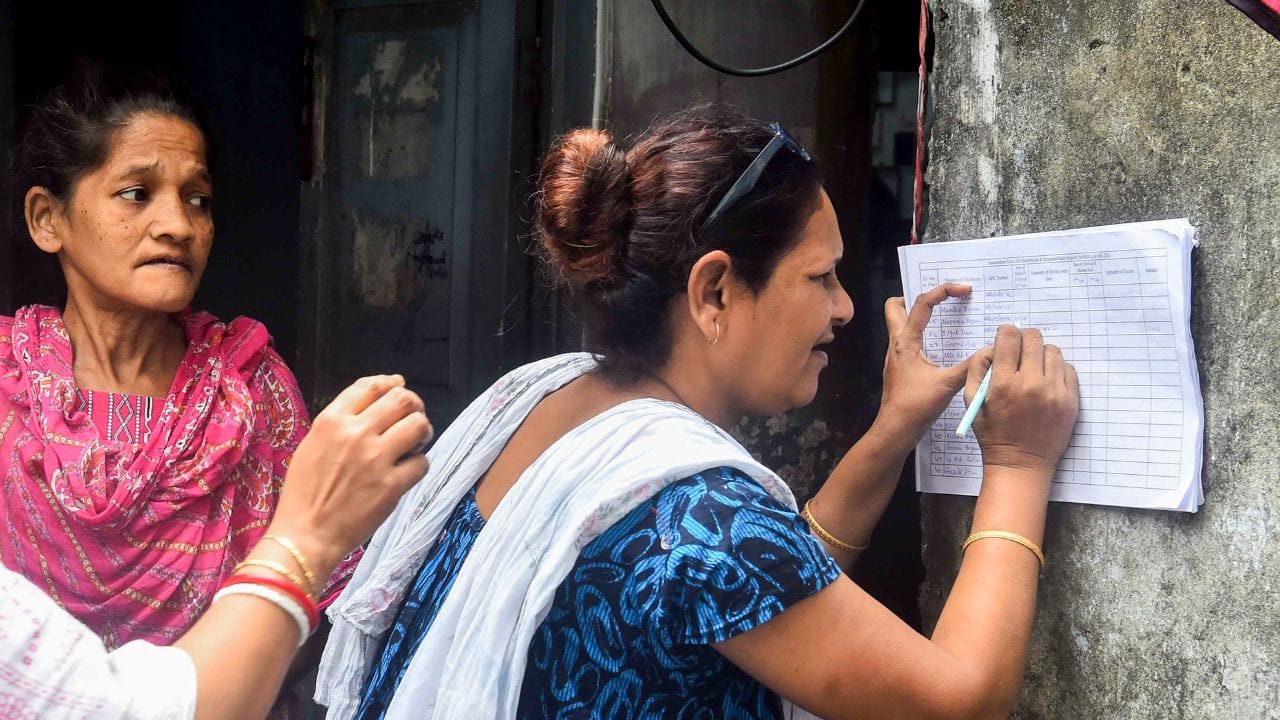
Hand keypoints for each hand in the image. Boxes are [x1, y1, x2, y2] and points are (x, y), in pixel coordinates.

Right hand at [268, 375, 432, 575]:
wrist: (305, 535)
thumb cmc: (304, 493)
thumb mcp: (313, 445)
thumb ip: (341, 423)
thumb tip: (374, 405)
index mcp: (331, 421)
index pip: (371, 386)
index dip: (391, 383)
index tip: (399, 387)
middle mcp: (355, 434)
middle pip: (402, 399)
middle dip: (414, 405)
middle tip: (412, 418)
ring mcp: (376, 459)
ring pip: (419, 425)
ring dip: (422, 431)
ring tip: (415, 442)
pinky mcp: (392, 486)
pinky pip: (422, 463)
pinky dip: (419, 465)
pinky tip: (408, 471)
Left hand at [877, 283, 975, 445]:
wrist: (895, 430)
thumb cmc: (915, 406)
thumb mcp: (947, 384)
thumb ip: (971, 366)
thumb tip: (993, 351)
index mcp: (906, 341)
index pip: (922, 304)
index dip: (943, 290)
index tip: (964, 289)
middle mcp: (897, 344)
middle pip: (895, 307)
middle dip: (916, 298)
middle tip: (941, 300)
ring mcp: (897, 356)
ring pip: (901, 324)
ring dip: (920, 317)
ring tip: (946, 318)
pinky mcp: (901, 368)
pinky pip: (909, 342)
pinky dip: (924, 336)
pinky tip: (942, 347)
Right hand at [965, 325, 1078, 473]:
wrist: (1021, 463)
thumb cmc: (993, 433)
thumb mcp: (972, 401)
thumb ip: (977, 368)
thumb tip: (993, 346)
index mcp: (1004, 383)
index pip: (1009, 337)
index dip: (1005, 333)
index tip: (1005, 339)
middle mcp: (1032, 383)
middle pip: (1033, 338)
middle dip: (1024, 340)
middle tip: (1020, 352)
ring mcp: (1055, 392)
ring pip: (1053, 351)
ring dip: (1041, 355)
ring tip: (1034, 369)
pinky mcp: (1071, 400)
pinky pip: (1068, 369)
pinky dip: (1056, 370)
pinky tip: (1046, 382)